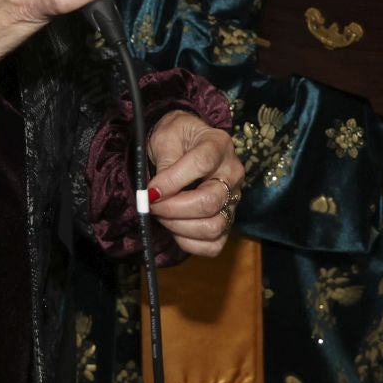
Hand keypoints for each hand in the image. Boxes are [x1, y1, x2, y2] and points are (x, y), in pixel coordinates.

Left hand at [143, 110, 244, 257]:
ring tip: (161, 215)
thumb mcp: (166, 137)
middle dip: (173, 209)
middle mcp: (232, 173)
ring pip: (214, 227)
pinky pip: (214, 244)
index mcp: (219, 145)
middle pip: (210, 201)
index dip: (173, 181)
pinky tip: (175, 228)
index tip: (150, 191)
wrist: (186, 143)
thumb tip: (156, 194)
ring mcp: (233, 199)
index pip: (202, 164)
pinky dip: (190, 243)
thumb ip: (165, 163)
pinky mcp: (227, 219)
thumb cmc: (176, 137)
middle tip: (151, 205)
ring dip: (179, 227)